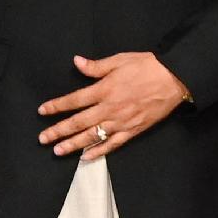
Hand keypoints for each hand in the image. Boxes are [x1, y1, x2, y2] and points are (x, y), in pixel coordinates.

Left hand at [38, 51, 189, 158]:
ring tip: (58, 151)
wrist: (174, 79)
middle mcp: (109, 108)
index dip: (57, 106)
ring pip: (93, 136)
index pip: (74, 100)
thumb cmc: (147, 66)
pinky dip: (99, 152)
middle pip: (79, 122)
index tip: (42, 111)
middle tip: (42, 139)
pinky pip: (113, 145)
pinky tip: (86, 158)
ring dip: (73, 145)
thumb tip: (76, 62)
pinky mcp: (133, 130)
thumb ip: (96, 66)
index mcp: (104, 89)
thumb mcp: (120, 60)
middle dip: (59, 131)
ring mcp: (121, 122)